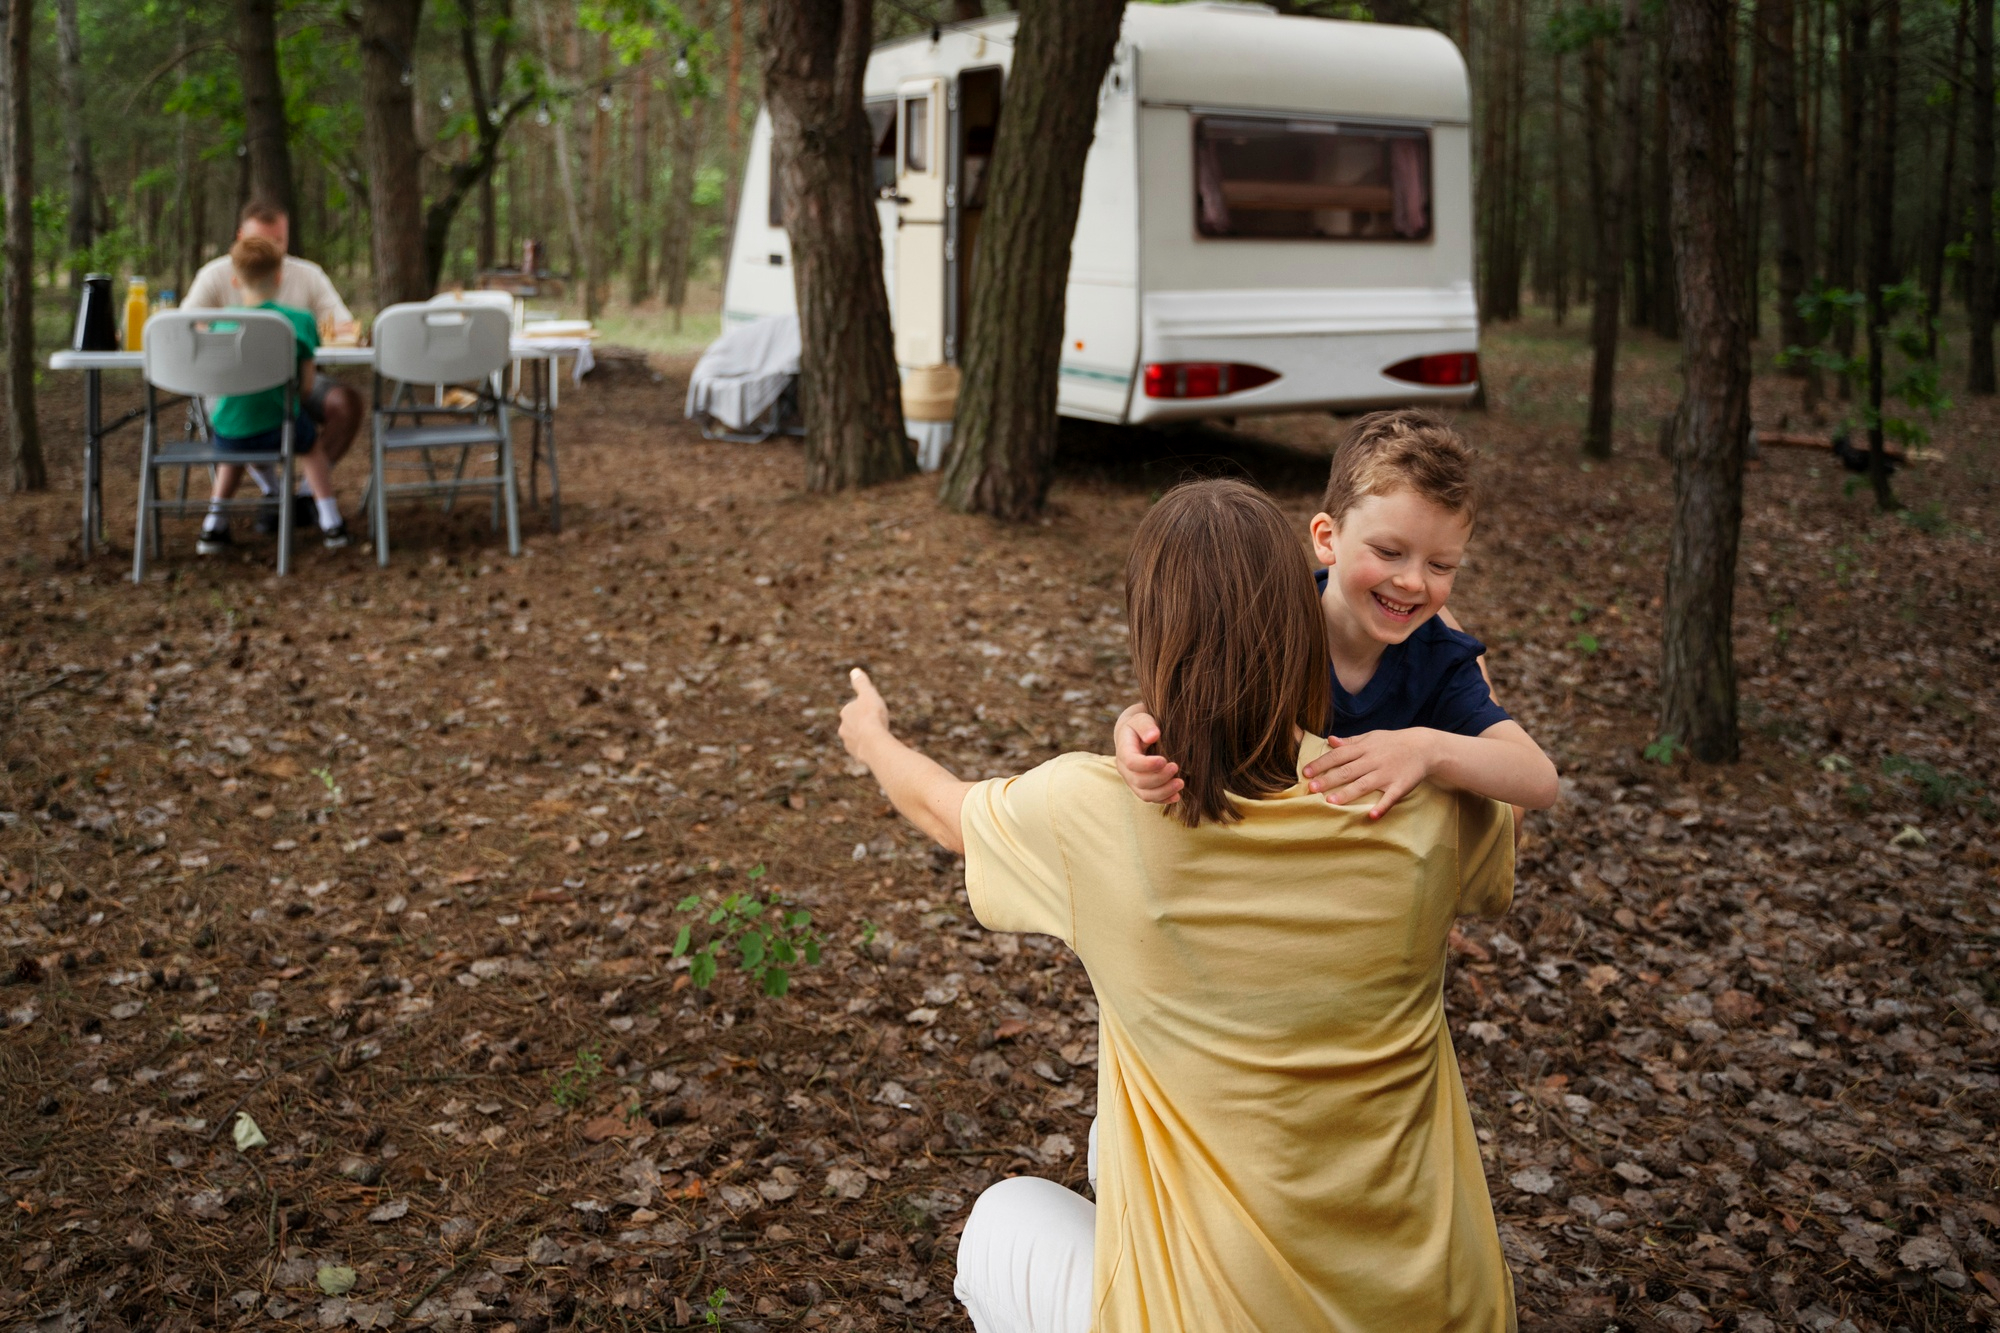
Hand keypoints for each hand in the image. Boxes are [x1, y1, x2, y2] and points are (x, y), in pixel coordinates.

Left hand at [839, 667, 890, 759]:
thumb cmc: (872, 716)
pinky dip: (868, 747)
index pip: (855, 707)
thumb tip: (854, 671)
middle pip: (855, 723)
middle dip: (864, 722)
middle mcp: (843, 727)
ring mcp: (848, 742)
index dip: (866, 708)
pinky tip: (878, 747)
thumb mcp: (869, 694)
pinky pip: (862, 749)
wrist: (873, 743)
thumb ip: (861, 683)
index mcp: (846, 712)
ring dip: (866, 736)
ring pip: (858, 737)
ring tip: (879, 736)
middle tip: (878, 723)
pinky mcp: (855, 754)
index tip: (875, 710)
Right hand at [1113, 702, 1181, 804]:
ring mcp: (1132, 781)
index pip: (1131, 762)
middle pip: (1139, 781)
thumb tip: (1154, 735)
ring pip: (1145, 794)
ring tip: (1180, 783)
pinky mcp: (1141, 788)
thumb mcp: (1141, 719)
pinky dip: (1164, 799)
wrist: (1135, 735)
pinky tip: (1177, 796)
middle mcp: (1124, 769)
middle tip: (1175, 767)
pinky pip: (1151, 798)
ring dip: (1164, 791)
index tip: (1164, 760)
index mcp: (1123, 751)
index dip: (1147, 765)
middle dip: (1159, 777)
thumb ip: (1146, 725)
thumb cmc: (1140, 725)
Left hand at [1303, 729, 1436, 817]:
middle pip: (1347, 771)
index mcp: (1364, 748)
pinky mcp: (1400, 785)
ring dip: (1348, 793)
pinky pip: (1390, 798)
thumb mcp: (1371, 737)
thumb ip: (1350, 742)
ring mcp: (1387, 773)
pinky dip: (1382, 807)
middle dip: (1328, 779)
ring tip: (1331, 802)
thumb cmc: (1393, 743)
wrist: (1425, 747)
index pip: (1338, 755)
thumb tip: (1329, 741)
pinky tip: (1371, 816)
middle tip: (1311, 788)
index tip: (1305, 772)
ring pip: (1364, 784)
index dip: (1321, 763)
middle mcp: (1373, 760)